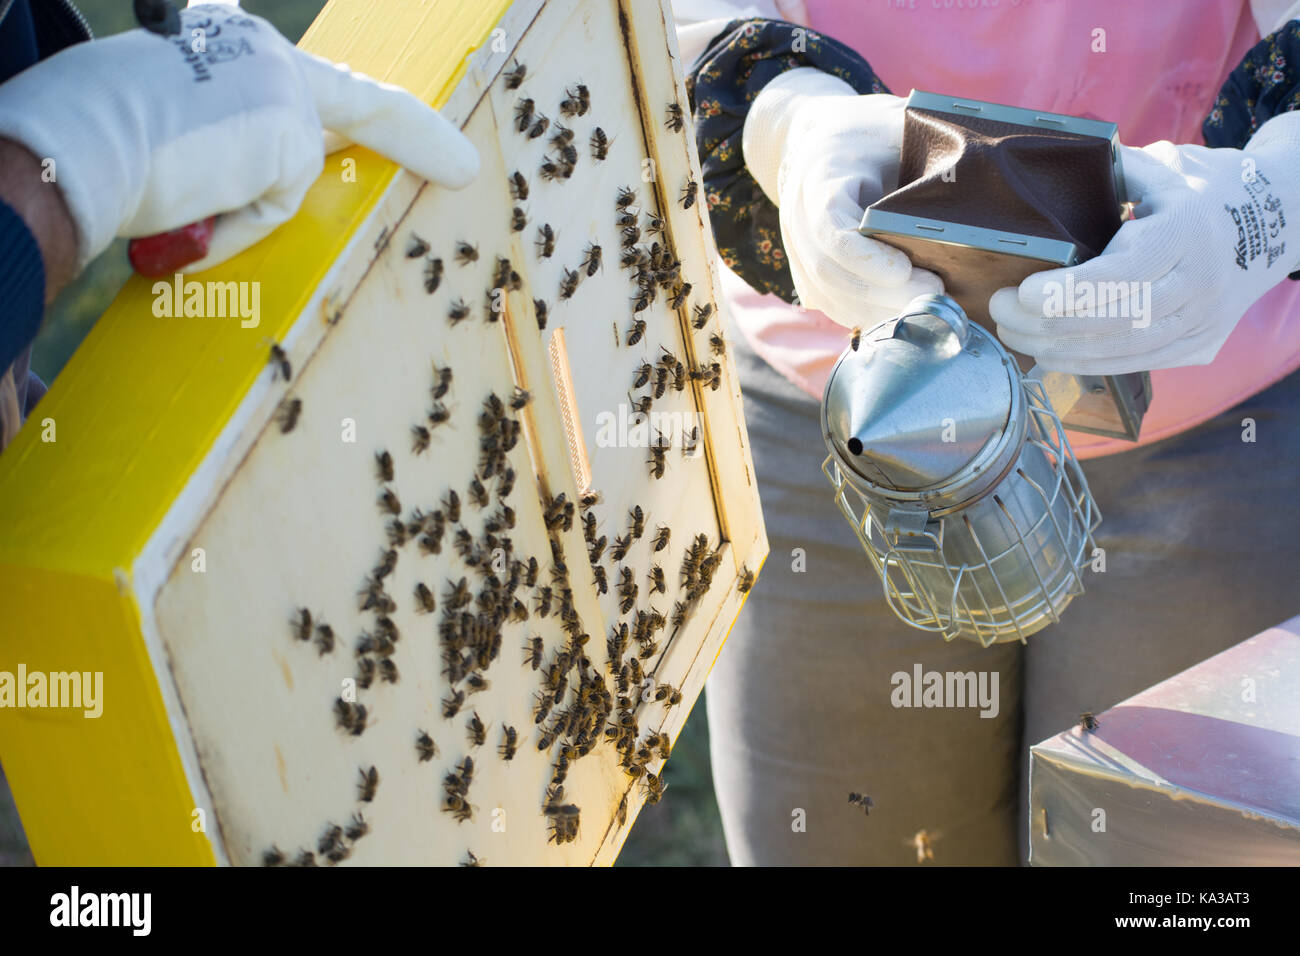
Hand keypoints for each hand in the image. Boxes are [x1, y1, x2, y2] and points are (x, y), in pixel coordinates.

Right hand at [0, 4, 478, 273]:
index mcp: (232, 48)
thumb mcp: (171, 122)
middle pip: (363, 106)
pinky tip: (191, 207)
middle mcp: (266, 58)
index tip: (412, 129)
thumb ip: (230, 143)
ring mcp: (284, 94)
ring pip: (290, 180)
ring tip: (174, 194)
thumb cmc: (96, 133)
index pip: (319, 84)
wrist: (74, 135)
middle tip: (462, 167)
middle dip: (417, 137)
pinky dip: (233, 226)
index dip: (371, 111)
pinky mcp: (289, 136)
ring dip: (238, 209)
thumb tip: (246, 191)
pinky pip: (274, 208)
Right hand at [742, 68, 941, 327]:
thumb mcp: (900, 127)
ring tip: (926, 308)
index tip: (904, 269)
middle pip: (830, 270)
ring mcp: (799, 250)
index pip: (830, 226)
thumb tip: (989, 176)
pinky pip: (834, 304)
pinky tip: (905, 312)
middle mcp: (799, 218)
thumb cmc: (873, 135)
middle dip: (881, 291)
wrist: (823, 144)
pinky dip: (870, 314)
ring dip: (878, 309)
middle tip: (933, 295)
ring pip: (831, 294)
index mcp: (822, 175)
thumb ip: (931, 152)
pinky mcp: (808, 274)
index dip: (864, 256)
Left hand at [989, 111, 1299, 374]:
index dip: (1070, 291)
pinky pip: (1136, 364)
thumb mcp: (1164, 168)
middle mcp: (1201, 282)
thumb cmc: (1203, 190)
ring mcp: (1204, 320)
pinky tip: (1048, 352)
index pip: (1124, 273)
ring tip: (1013, 332)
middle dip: (1046, 322)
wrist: (1279, 221)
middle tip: (999, 309)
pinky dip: (1085, 363)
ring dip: (1057, 347)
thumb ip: (1110, 173)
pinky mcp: (1201, 345)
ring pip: (1123, 350)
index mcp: (1188, 232)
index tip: (1022, 292)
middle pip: (1116, 319)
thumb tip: (1048, 171)